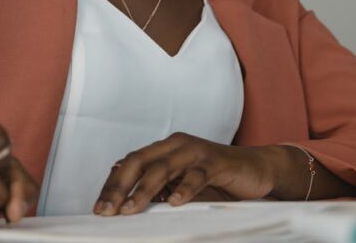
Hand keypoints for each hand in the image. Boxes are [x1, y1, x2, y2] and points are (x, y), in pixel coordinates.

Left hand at [93, 132, 285, 215]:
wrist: (256, 168)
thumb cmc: (216, 178)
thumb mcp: (182, 183)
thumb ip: (159, 188)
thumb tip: (126, 203)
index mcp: (165, 148)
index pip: (131, 162)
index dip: (113, 184)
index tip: (99, 207)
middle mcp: (177, 145)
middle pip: (140, 162)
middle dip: (120, 186)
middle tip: (107, 209)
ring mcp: (196, 151)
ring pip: (164, 168)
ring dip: (144, 189)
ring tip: (130, 208)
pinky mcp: (217, 162)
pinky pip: (197, 175)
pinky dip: (184, 188)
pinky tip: (174, 202)